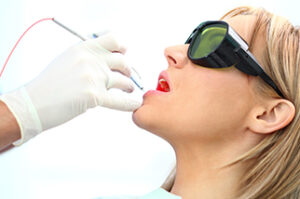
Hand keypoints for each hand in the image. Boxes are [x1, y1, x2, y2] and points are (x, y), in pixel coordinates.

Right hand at [0, 34, 141, 144]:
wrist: (34, 103)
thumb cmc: (49, 84)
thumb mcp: (67, 59)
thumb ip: (87, 57)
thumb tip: (108, 60)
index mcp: (83, 48)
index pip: (113, 40)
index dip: (122, 48)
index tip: (124, 54)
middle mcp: (90, 60)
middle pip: (123, 61)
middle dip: (128, 70)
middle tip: (127, 76)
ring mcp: (93, 78)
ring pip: (123, 81)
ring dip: (128, 87)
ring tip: (127, 90)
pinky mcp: (94, 96)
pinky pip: (120, 101)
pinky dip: (130, 104)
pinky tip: (134, 105)